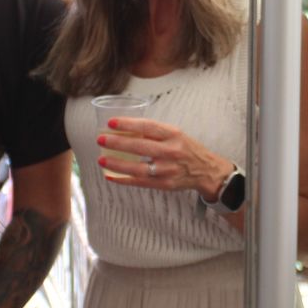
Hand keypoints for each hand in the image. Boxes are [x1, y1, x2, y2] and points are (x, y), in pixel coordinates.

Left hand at [97, 117, 233, 202]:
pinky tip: (110, 176)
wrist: (205, 170)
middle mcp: (172, 152)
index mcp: (174, 135)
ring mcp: (168, 170)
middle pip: (140, 147)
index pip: (148, 127)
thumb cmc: (186, 149)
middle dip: (117, 143)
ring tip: (101, 160)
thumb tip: (124, 129)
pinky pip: (140, 182)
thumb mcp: (175, 134)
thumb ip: (154, 132)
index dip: (128, 124)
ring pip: (138, 168)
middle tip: (101, 140)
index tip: (111, 123)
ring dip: (117, 164)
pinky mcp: (165, 184)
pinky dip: (123, 180)